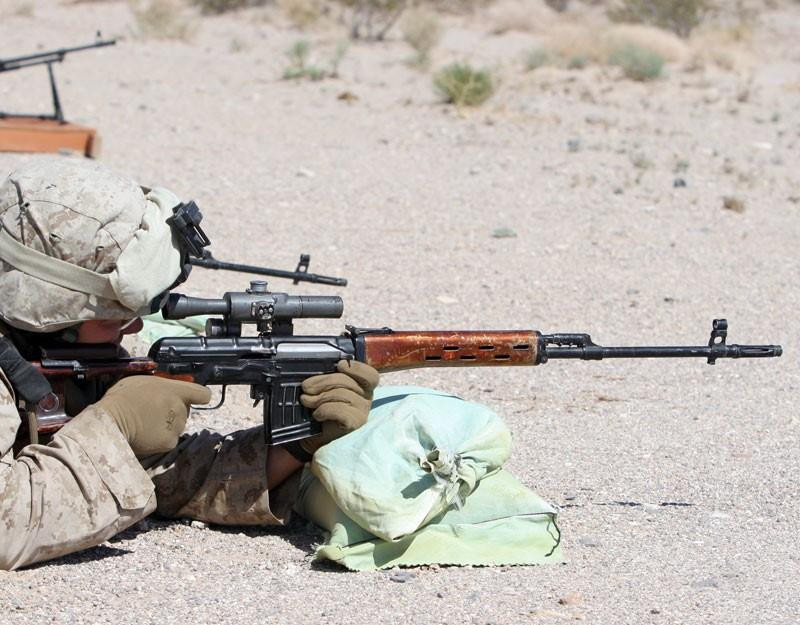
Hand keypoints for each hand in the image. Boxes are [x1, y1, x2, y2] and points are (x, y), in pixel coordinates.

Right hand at [95, 376, 210, 455]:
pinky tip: (145, 435)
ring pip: (177, 426)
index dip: (198, 396)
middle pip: (185, 411)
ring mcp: (177, 426)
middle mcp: (180, 408)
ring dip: (167, 425)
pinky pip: (169, 439)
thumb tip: (166, 390)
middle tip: (153, 412)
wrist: (111, 421)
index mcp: (176, 391)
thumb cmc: (122, 398)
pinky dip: (160, 439)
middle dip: (173, 411)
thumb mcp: (143, 381)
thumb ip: (161, 386)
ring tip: (145, 423)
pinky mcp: (169, 442)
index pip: (202, 394)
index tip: (192, 398)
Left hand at [299, 360, 378, 454]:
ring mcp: (362, 413)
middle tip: (306, 387)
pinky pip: (339, 410)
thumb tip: (320, 368)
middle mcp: (366, 400)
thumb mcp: (326, 392)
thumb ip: (329, 380)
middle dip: (323, 381)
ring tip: (306, 401)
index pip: (370, 375)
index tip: (339, 365)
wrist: (317, 440)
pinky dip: (324, 410)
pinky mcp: (355, 424)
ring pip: (341, 394)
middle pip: (348, 381)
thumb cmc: (323, 413)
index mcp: (361, 388)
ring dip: (319, 397)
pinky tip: (316, 415)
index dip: (356, 368)